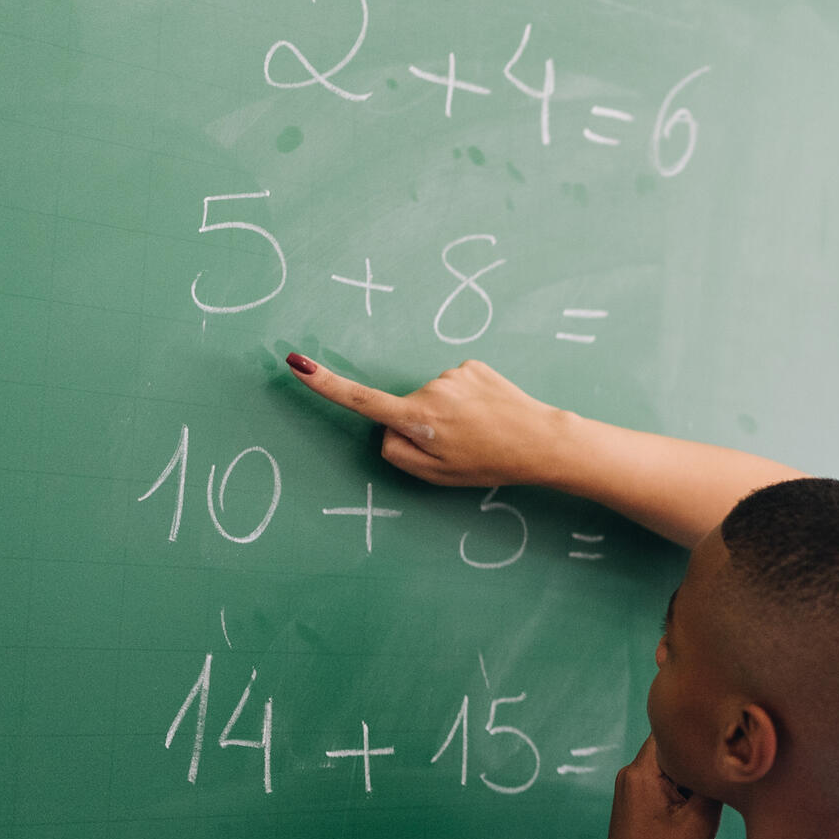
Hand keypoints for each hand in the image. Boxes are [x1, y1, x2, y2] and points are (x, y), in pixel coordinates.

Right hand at [285, 353, 568, 487]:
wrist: (541, 440)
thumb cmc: (489, 463)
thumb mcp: (436, 474)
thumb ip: (397, 453)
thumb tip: (385, 427)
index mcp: (417, 419)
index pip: (360, 400)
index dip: (325, 384)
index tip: (296, 363)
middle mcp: (430, 389)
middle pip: (405, 409)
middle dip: (423, 426)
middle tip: (461, 446)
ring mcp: (453, 373)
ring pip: (432, 398)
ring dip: (449, 413)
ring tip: (480, 431)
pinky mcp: (473, 365)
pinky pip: (455, 386)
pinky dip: (466, 400)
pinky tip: (488, 413)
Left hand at [593, 738, 721, 838]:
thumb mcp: (701, 820)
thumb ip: (715, 783)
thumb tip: (729, 759)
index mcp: (641, 772)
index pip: (673, 732)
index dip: (700, 736)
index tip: (724, 747)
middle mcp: (630, 777)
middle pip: (676, 759)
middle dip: (701, 780)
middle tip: (719, 802)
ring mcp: (630, 794)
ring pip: (674, 783)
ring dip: (696, 802)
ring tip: (706, 837)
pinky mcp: (633, 810)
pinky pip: (665, 799)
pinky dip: (684, 815)